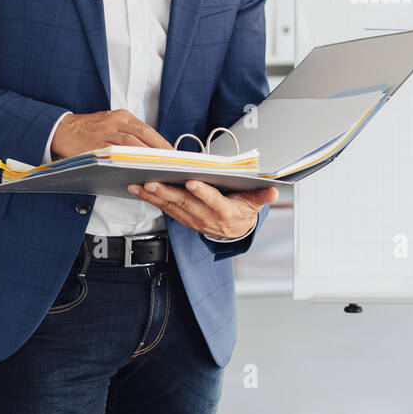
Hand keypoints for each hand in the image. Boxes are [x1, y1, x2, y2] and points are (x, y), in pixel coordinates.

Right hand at [51, 108, 171, 158]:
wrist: (62, 129)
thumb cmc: (90, 129)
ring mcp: (104, 132)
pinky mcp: (94, 144)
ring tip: (158, 168)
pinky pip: (113, 153)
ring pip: (130, 144)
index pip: (148, 130)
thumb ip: (129, 132)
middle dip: (159, 150)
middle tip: (171, 163)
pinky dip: (125, 161)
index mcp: (122, 116)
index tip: (173, 155)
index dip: (162, 143)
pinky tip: (134, 169)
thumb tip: (152, 149)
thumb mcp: (111, 122)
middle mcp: (115, 122)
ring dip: (145, 156)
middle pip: (143, 135)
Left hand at [128, 179, 278, 239]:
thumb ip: (262, 196)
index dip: (203, 193)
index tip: (192, 182)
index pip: (212, 201)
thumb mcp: (255, 204)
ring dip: (153, 196)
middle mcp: (205, 217)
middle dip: (167, 192)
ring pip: (171, 206)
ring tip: (138, 184)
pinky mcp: (181, 217)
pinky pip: (164, 208)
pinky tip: (138, 189)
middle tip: (152, 181)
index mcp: (224, 211)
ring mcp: (191, 219)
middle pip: (185, 203)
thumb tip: (274, 190)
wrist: (233, 232)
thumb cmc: (243, 210)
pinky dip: (150, 199)